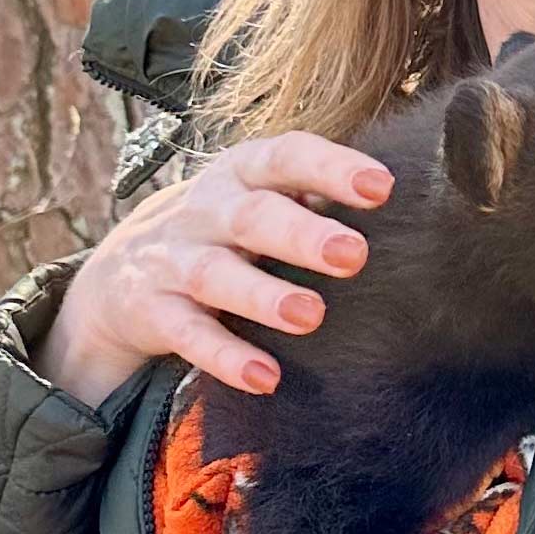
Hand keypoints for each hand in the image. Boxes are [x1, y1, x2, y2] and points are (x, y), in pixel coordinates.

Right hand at [40, 132, 392, 404]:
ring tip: (311, 315)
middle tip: (354, 255)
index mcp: (240, 172)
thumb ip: (319, 194)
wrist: (116, 277)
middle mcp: (204, 211)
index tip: (382, 186)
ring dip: (263, 296)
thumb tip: (418, 199)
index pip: (285, 156)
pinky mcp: (152, 313)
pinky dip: (226, 356)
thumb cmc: (225, 229)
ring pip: (214, 275)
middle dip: (301, 234)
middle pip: (251, 216)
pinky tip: (266, 377)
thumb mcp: (262, 196)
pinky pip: (188, 335)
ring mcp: (173, 260)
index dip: (331, 167)